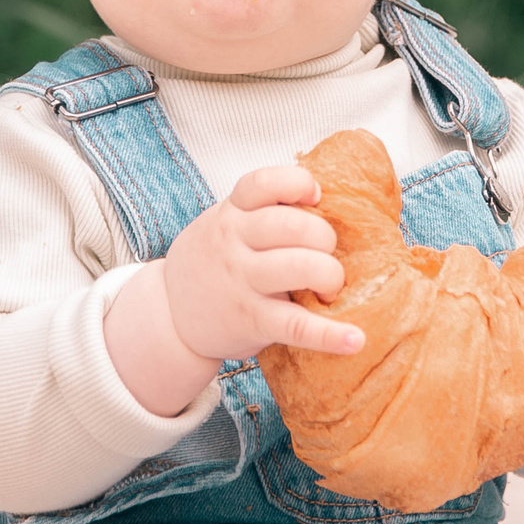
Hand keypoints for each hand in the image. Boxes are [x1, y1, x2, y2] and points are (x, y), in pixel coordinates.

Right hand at [163, 165, 364, 362]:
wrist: (168, 314)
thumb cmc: (212, 261)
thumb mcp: (224, 223)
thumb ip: (261, 210)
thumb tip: (326, 200)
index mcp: (231, 213)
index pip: (263, 184)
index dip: (297, 183)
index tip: (315, 196)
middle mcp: (234, 243)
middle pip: (293, 225)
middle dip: (325, 237)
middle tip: (325, 254)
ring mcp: (242, 282)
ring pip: (301, 266)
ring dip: (331, 275)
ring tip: (329, 287)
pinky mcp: (252, 320)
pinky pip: (296, 325)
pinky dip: (330, 334)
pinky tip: (355, 340)